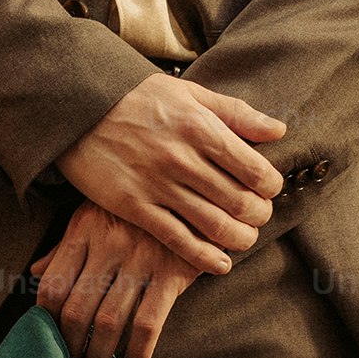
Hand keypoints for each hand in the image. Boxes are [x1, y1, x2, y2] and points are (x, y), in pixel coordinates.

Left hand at [29, 201, 207, 357]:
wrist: (196, 190)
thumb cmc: (136, 209)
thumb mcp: (96, 213)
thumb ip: (66, 246)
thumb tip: (35, 272)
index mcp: (85, 229)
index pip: (53, 286)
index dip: (47, 321)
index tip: (50, 338)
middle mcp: (110, 244)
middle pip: (77, 310)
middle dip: (70, 347)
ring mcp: (142, 259)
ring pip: (108, 323)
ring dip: (100, 357)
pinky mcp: (173, 273)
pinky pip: (148, 324)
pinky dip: (137, 352)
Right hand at [53, 74, 287, 275]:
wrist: (80, 107)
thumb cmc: (138, 97)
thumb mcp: (190, 93)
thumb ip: (235, 113)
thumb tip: (278, 131)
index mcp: (202, 128)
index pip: (255, 169)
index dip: (270, 187)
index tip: (268, 189)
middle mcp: (183, 159)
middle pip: (240, 202)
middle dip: (259, 215)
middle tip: (258, 217)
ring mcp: (158, 186)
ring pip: (214, 225)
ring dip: (238, 239)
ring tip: (243, 239)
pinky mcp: (134, 207)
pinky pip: (177, 240)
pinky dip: (204, 257)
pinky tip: (219, 264)